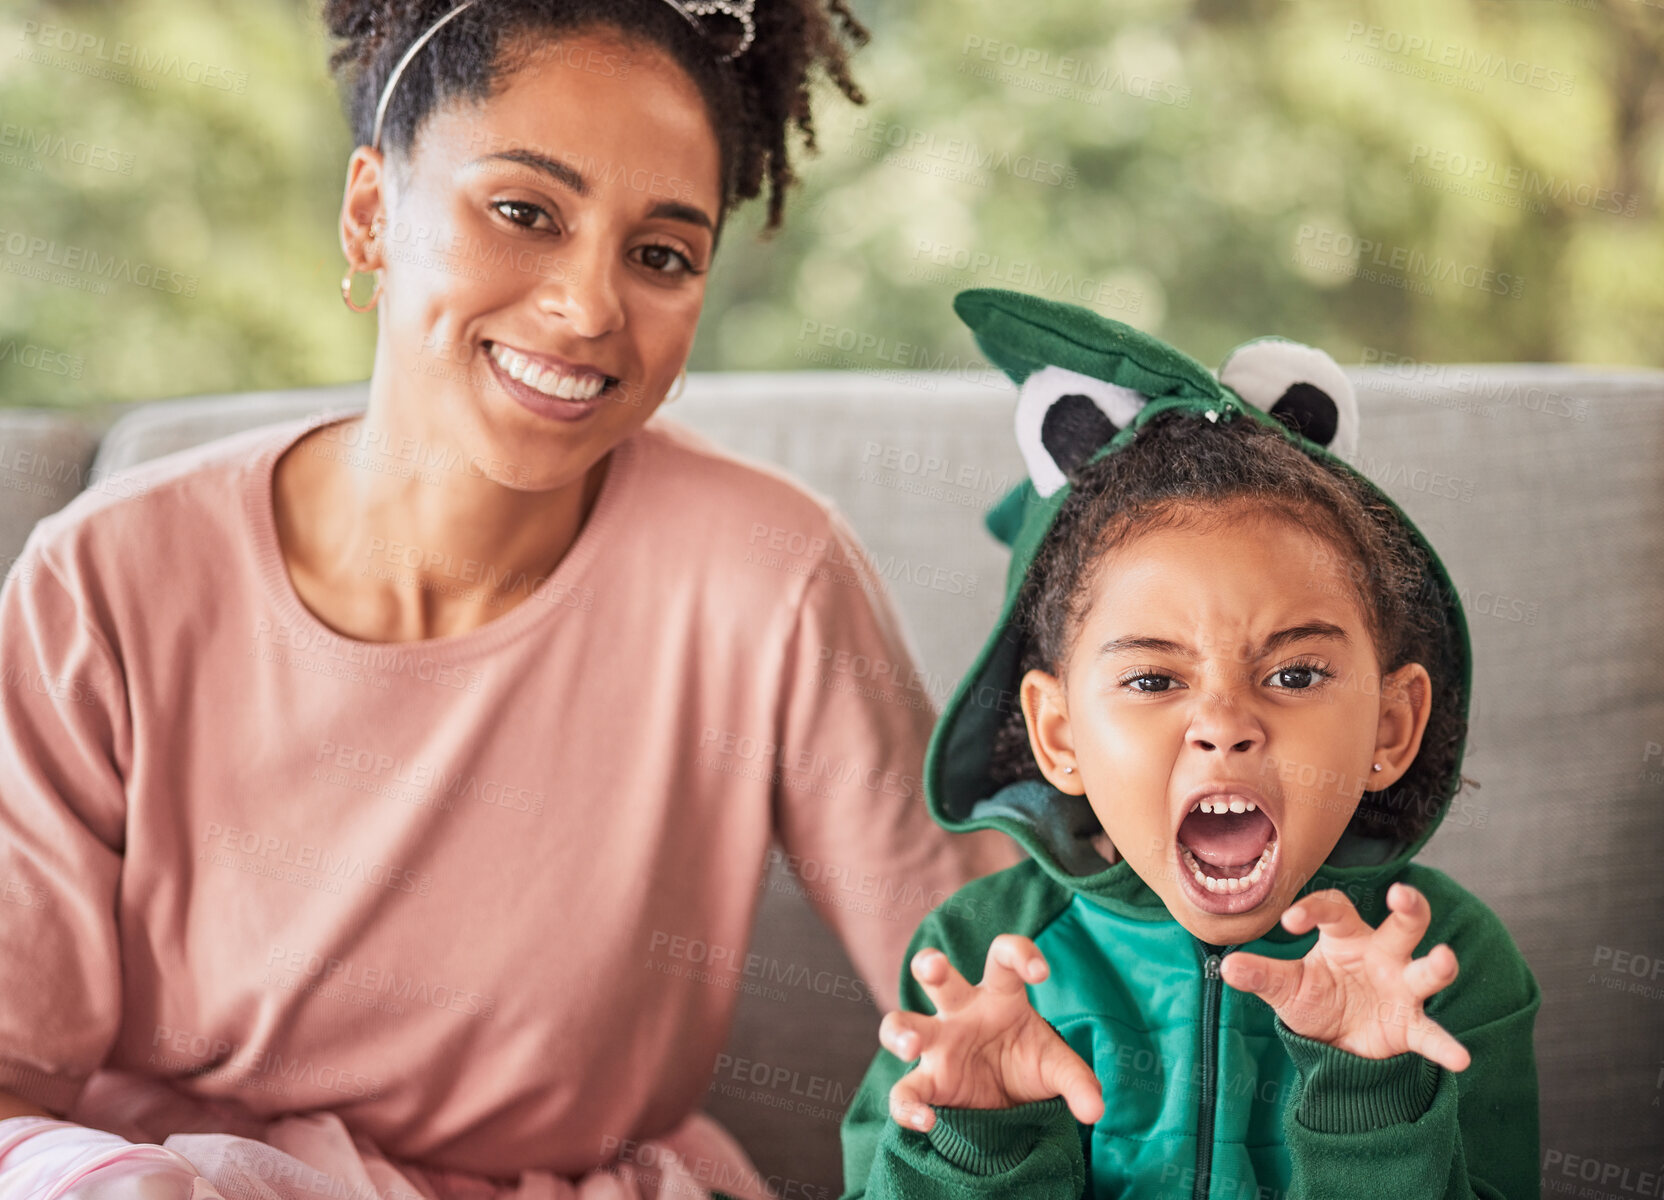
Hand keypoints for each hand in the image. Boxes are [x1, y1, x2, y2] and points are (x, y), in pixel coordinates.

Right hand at [879, 934, 1104, 1132]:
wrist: (1012, 1107)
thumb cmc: (1030, 1067)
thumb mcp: (1058, 1070)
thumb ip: (1078, 1084)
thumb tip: (1095, 1111)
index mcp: (998, 996)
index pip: (1002, 958)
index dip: (1018, 953)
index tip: (1041, 973)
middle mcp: (960, 1013)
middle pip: (936, 978)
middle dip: (928, 965)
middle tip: (932, 967)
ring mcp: (938, 1047)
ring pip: (900, 1023)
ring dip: (900, 1031)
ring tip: (912, 1044)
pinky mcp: (928, 1083)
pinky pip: (905, 1092)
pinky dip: (907, 1108)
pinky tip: (926, 1121)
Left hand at [1219, 882, 1470, 1071]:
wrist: (1335, 1045)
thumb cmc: (1315, 1000)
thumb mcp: (1285, 988)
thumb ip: (1262, 976)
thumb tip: (1226, 966)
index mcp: (1347, 938)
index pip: (1336, 910)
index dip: (1315, 909)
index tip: (1288, 922)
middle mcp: (1382, 955)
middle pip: (1403, 925)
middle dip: (1409, 907)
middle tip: (1401, 893)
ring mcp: (1401, 989)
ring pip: (1425, 970)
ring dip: (1438, 965)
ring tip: (1443, 960)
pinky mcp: (1409, 1025)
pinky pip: (1430, 1033)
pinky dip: (1445, 1045)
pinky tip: (1460, 1058)